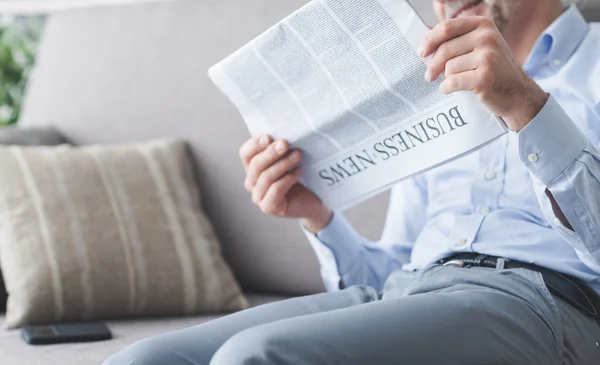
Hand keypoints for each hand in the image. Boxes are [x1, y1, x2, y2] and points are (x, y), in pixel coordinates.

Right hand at [239, 135, 332, 232]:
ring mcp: (258, 197)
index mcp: (253, 168)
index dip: (254, 144)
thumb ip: (280, 148)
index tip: (269, 136)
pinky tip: (298, 172)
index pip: (245, 153)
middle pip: (255, 165)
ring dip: (283, 163)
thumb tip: (281, 134)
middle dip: (270, 152)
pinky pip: (275, 189)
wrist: (313, 201)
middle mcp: (252, 183)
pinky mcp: (269, 207)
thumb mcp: (288, 158)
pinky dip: (288, 178)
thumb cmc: (300, 178)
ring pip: (266, 176)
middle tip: (285, 143)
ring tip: (298, 155)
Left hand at [420, 17, 547, 130]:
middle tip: (429, 76)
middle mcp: (487, 37)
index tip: (421, 53)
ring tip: (458, 81)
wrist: (518, 93)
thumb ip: (456, 39)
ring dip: (447, 78)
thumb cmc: (493, 69)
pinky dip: (447, 88)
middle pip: (444, 49)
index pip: (446, 27)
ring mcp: (488, 57)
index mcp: (483, 25)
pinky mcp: (485, 77)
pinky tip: (450, 89)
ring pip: (448, 67)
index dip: (429, 40)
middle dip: (433, 65)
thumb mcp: (480, 46)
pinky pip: (452, 82)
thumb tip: (425, 36)